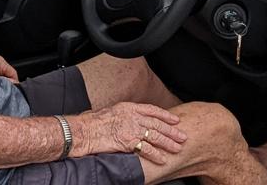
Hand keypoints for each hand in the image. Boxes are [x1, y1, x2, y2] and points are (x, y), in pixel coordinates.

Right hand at [72, 102, 186, 164]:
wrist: (84, 130)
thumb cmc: (92, 122)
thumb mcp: (110, 111)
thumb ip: (123, 115)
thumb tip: (131, 120)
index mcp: (127, 107)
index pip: (151, 110)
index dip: (165, 115)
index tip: (175, 120)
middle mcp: (132, 116)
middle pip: (157, 123)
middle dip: (171, 131)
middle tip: (182, 136)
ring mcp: (131, 128)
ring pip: (155, 135)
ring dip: (168, 143)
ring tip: (177, 148)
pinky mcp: (128, 141)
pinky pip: (146, 149)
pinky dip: (156, 154)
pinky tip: (162, 159)